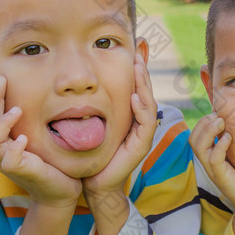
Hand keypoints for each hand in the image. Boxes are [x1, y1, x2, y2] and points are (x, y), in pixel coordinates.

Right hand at [0, 75, 81, 207]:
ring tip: (17, 110)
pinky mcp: (20, 173)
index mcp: (1, 143)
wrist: (60, 194)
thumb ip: (31, 123)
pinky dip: (15, 148)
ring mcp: (7, 164)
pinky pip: (9, 160)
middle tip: (1, 81)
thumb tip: (38, 97)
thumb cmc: (50, 165)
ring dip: (2, 123)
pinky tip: (24, 138)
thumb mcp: (38, 139)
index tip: (1, 78)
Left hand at [82, 55, 156, 196]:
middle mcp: (140, 123)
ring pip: (149, 104)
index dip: (137, 71)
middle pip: (146, 92)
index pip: (137, 89)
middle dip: (143, 72)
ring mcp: (143, 135)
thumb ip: (94, 107)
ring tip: (138, 68)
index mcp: (131, 117)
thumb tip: (85, 85)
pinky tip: (135, 96)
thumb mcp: (92, 124)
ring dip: (144, 85)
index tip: (133, 51)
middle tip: (139, 52)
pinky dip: (141, 109)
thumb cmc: (91, 155)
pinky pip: (146, 123)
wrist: (95, 183)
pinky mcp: (141, 146)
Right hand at [190, 113, 234, 215]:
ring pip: (198, 147)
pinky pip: (213, 159)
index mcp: (210, 155)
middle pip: (193, 139)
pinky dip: (219, 145)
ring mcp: (213, 170)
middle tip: (220, 117)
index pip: (195, 135)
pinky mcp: (221, 177)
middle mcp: (208, 162)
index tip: (219, 114)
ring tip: (222, 123)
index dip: (204, 121)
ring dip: (209, 130)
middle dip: (204, 123)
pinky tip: (229, 138)